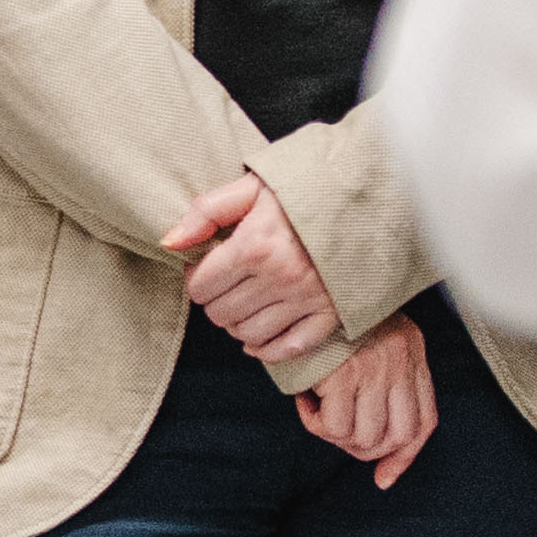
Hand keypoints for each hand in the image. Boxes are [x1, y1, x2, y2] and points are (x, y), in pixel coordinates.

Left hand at [162, 171, 343, 370]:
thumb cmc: (306, 188)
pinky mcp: (331, 314)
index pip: (200, 287)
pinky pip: (288, 348)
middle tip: (226, 284)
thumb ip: (206, 212)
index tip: (205, 267)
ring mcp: (307, 299)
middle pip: (220, 314)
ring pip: (248, 334)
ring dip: (237, 323)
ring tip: (244, 303)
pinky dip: (267, 349)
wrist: (367, 194)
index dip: (196, 278)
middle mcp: (280, 277)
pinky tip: (258, 338)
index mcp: (255, 245)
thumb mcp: (253, 186)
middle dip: (215, 300)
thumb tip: (169, 243)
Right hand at [296, 319, 434, 487]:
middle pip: (398, 436)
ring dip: (336, 436)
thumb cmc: (329, 317)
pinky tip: (306, 401)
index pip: (424, 422)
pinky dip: (315, 423)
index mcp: (412, 352)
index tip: (383, 477)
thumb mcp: (370, 341)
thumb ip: (382, 383)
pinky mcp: (344, 372)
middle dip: (365, 450)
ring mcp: (374, 367)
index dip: (405, 457)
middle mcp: (400, 361)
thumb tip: (382, 467)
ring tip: (319, 412)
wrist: (306, 280)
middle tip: (337, 433)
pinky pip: (334, 426)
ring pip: (364, 437)